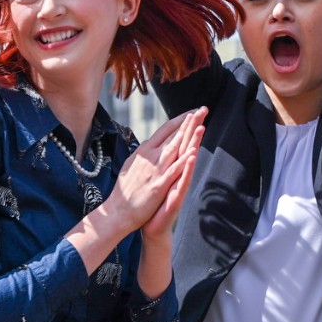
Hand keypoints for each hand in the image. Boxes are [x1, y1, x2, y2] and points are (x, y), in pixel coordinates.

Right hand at [105, 107, 206, 230]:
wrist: (118, 212)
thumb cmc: (124, 190)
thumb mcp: (132, 164)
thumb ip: (143, 154)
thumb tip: (149, 145)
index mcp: (145, 150)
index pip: (165, 130)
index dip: (181, 120)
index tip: (193, 112)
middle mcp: (150, 156)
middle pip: (173, 135)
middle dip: (189, 121)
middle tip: (203, 109)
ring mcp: (155, 170)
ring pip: (174, 148)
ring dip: (188, 135)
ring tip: (201, 123)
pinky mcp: (159, 185)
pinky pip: (173, 171)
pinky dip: (183, 161)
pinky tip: (193, 152)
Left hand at [140, 110, 205, 241]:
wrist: (152, 227)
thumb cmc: (154, 203)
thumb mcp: (158, 178)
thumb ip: (163, 163)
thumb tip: (163, 147)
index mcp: (171, 167)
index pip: (180, 142)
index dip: (187, 125)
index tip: (194, 109)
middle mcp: (178, 174)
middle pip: (187, 146)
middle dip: (195, 128)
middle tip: (204, 110)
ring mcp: (178, 185)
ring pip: (187, 161)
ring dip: (194, 144)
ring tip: (201, 128)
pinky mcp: (176, 197)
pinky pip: (182, 180)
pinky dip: (187, 169)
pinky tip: (192, 157)